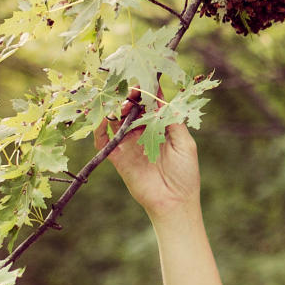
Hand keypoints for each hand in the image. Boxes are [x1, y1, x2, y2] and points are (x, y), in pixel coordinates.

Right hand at [93, 88, 199, 219]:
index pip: (150, 104)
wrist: (174, 203)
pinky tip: (103, 120)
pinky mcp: (118, 158)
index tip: (142, 81)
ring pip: (116, 121)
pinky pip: (104, 141)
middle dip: (129, 98)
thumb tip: (161, 98)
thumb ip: (172, 121)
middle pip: (131, 109)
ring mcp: (129, 145)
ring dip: (115, 110)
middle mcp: (143, 134)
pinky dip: (99, 129)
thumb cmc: (185, 174)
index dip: (145, 92)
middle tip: (129, 94)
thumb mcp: (185, 143)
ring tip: (119, 106)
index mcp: (161, 128)